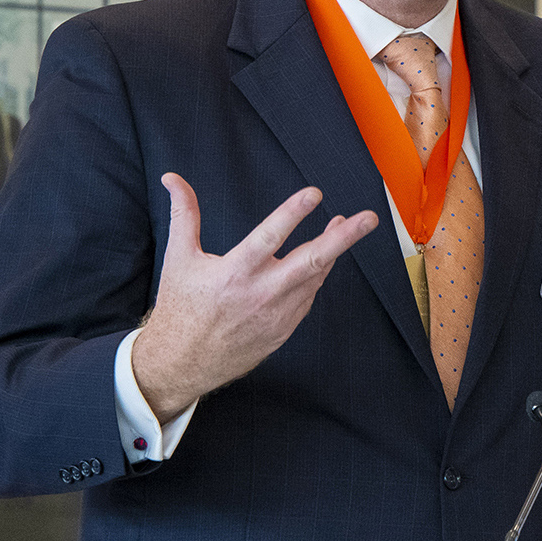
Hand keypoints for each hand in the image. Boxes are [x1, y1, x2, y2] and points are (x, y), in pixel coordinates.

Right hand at [130, 173, 378, 419]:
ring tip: (347, 225)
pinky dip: (318, 275)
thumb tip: (172, 178)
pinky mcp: (284, 328)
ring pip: (316, 277)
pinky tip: (323, 258)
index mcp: (235, 273)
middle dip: (344, 237)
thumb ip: (184, 215)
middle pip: (312, 260)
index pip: (270, 237)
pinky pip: (309, 296)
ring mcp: (278, 314)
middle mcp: (262, 294)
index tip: (315, 194)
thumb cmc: (181, 308)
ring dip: (335, 250)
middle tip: (369, 218)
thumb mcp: (178, 259)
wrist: (184, 362)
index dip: (292, 214)